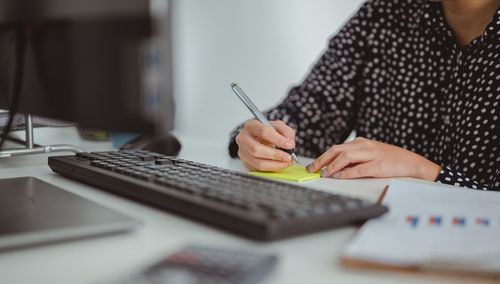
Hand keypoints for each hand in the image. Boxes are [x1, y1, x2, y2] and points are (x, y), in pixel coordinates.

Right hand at [235, 120, 295, 170]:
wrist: (257, 138)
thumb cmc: (267, 132)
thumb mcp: (278, 126)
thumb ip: (286, 132)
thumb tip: (290, 143)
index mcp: (251, 126)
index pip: (263, 131)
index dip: (278, 140)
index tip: (289, 145)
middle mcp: (243, 139)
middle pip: (257, 149)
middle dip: (276, 155)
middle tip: (288, 157)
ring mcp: (243, 152)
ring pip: (258, 162)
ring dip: (275, 165)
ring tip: (286, 162)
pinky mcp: (245, 162)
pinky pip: (259, 169)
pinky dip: (272, 168)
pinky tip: (280, 165)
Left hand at [306, 137, 440, 180]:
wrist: (411, 162)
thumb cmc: (389, 160)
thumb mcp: (368, 156)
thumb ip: (353, 160)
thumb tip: (333, 169)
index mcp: (360, 142)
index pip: (336, 148)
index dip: (322, 157)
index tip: (313, 166)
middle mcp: (364, 146)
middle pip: (337, 150)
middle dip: (322, 160)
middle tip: (312, 170)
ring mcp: (371, 154)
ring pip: (345, 157)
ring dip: (332, 166)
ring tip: (324, 174)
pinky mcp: (378, 165)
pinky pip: (358, 169)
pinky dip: (346, 173)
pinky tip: (338, 177)